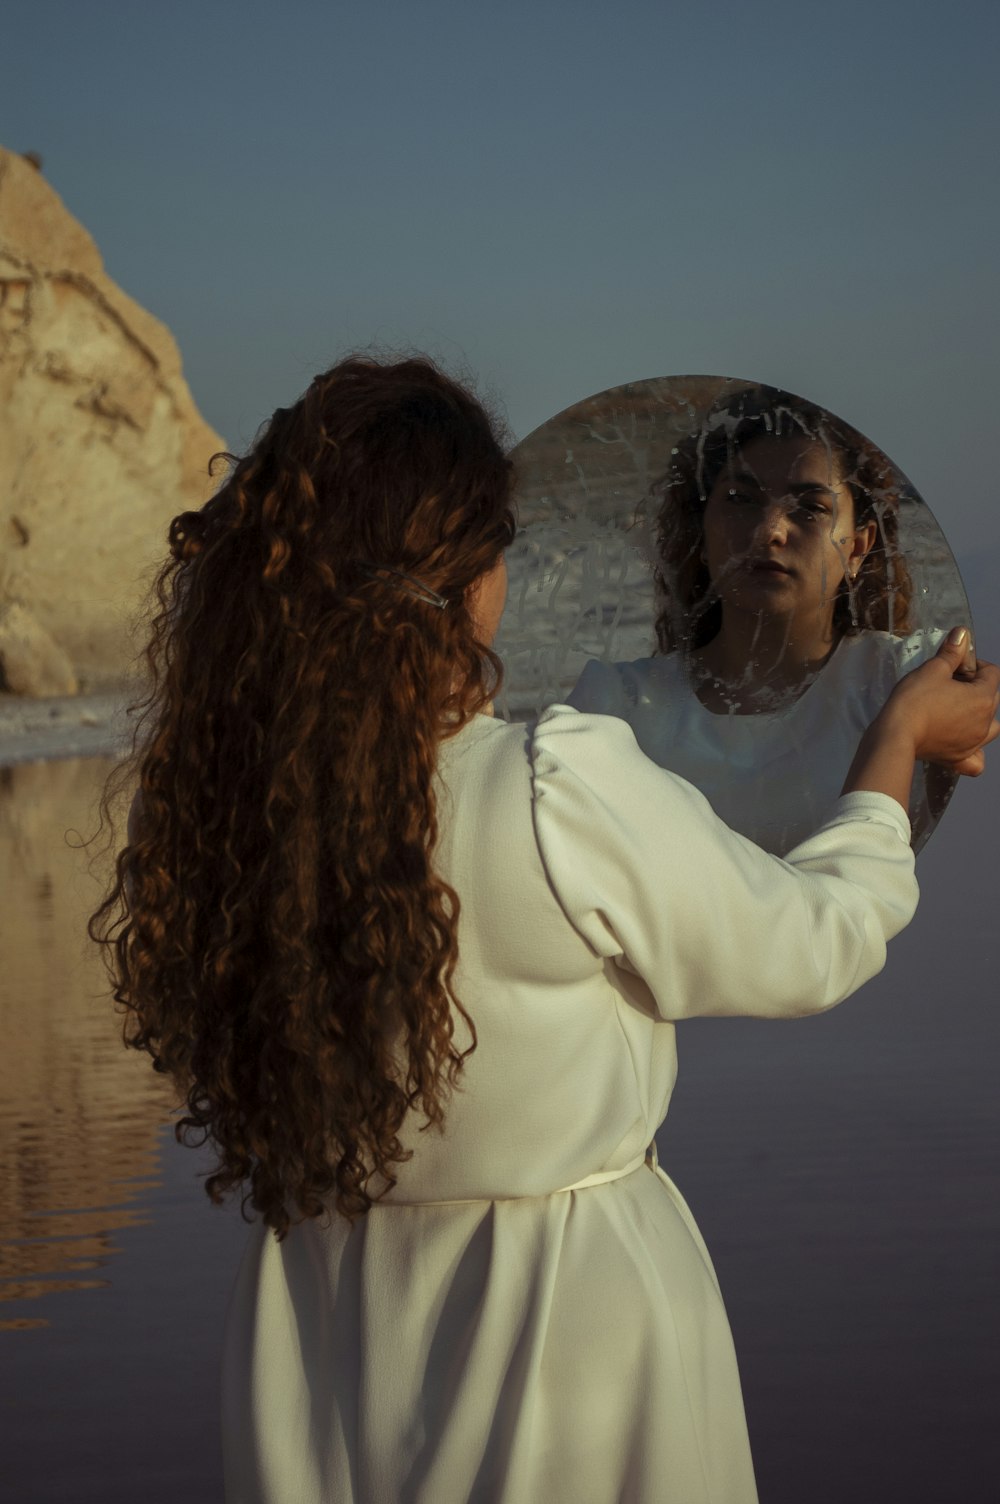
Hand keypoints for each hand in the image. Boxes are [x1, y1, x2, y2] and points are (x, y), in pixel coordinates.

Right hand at [882, 628, 999, 775]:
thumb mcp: (932, 669)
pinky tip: (964, 745)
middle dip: (976, 687)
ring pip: (991, 728)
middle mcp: (985, 722)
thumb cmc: (914, 699)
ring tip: (960, 712)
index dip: (974, 664)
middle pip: (992, 698)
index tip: (955, 664)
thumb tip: (963, 633)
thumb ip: (952, 652)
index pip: (991, 673)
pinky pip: (977, 761)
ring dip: (981, 717)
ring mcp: (973, 743)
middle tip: (951, 683)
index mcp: (983, 698)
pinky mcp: (958, 759)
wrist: (896, 735)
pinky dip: (974, 754)